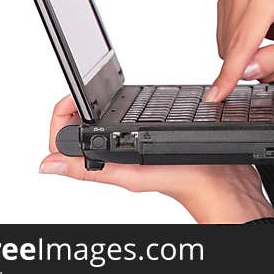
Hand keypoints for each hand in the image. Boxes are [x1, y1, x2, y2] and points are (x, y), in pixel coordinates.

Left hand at [39, 95, 273, 223]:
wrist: (225, 182)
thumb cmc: (187, 181)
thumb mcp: (134, 172)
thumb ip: (93, 168)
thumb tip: (48, 165)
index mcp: (108, 162)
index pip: (65, 142)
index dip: (60, 117)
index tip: (72, 99)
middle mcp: (119, 156)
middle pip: (82, 130)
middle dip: (77, 108)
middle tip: (84, 91)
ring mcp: (136, 148)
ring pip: (107, 126)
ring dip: (101, 108)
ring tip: (101, 93)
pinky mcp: (154, 140)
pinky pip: (132, 122)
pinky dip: (127, 109)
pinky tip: (133, 104)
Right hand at [209, 0, 273, 101]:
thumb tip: (245, 71)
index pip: (243, 42)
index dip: (230, 73)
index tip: (216, 96)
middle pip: (233, 46)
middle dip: (254, 64)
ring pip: (227, 45)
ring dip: (250, 57)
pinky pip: (226, 38)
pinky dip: (244, 47)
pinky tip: (265, 40)